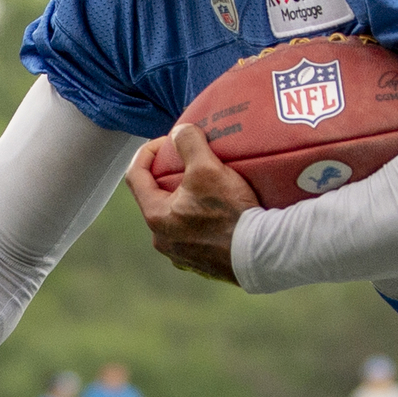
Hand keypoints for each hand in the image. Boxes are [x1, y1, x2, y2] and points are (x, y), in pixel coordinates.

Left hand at [124, 122, 255, 283]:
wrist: (262, 254)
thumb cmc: (230, 212)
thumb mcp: (207, 167)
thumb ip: (188, 142)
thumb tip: (180, 132)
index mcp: (156, 216)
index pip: (135, 176)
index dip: (147, 152)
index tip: (167, 142)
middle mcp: (162, 240)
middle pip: (157, 198)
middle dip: (170, 177)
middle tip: (190, 162)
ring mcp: (182, 255)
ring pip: (177, 217)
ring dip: (187, 199)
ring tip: (208, 185)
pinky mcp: (202, 264)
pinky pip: (195, 234)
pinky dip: (201, 218)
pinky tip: (220, 209)